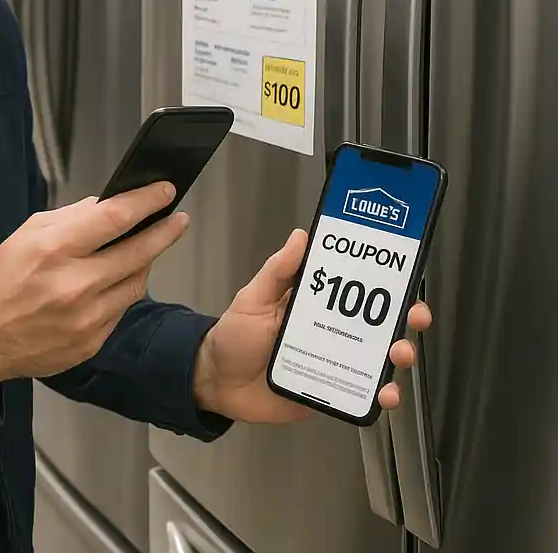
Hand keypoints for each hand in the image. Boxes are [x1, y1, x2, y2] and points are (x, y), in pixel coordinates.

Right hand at [0, 182, 187, 385]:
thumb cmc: (3, 278)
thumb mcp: (28, 232)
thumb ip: (71, 217)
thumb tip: (108, 205)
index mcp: (55, 249)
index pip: (114, 218)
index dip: (145, 202)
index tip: (164, 191)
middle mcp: (75, 284)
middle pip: (138, 252)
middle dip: (164, 232)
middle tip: (178, 220)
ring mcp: (87, 318)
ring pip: (137, 283)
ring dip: (145, 263)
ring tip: (144, 250)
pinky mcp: (92, 343)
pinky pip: (122, 310)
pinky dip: (123, 291)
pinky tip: (116, 281)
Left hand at [192, 228, 432, 422]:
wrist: (216, 383)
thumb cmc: (233, 336)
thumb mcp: (253, 298)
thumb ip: (277, 272)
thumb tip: (300, 236)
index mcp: (314, 304)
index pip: (356, 288)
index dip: (384, 282)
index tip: (404, 275)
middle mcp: (330, 332)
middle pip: (378, 324)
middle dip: (405, 319)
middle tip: (415, 317)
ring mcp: (333, 363)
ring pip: (377, 358)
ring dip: (398, 355)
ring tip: (400, 355)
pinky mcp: (331, 392)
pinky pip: (362, 394)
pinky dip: (380, 395)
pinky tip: (386, 394)